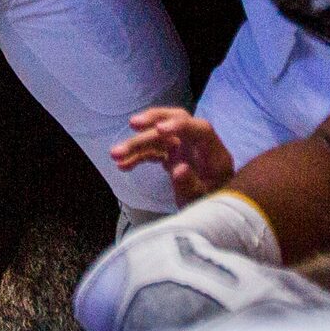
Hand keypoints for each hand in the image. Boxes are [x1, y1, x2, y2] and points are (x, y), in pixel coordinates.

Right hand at [110, 106, 234, 203]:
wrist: (215, 210)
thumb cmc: (214, 203)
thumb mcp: (204, 200)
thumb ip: (191, 185)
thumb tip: (177, 168)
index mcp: (212, 151)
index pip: (199, 129)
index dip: (180, 126)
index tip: (158, 129)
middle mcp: (196, 143)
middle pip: (176, 121)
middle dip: (153, 120)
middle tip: (132, 124)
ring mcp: (183, 147)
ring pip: (158, 137)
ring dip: (136, 144)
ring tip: (114, 154)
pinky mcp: (171, 155)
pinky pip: (152, 151)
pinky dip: (137, 157)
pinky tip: (122, 165)